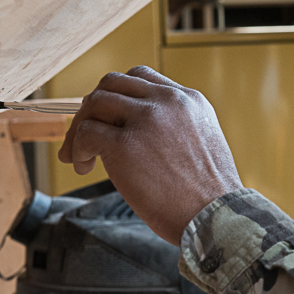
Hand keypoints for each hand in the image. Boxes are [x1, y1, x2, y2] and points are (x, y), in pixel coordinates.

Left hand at [58, 66, 242, 244]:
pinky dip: (77, 149)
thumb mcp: (200, 141)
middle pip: (111, 83)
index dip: (118, 96)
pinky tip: (85, 167)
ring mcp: (145, 120)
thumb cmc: (207, 193)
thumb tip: (132, 129)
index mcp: (188, 99)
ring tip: (83, 158)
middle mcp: (167, 101)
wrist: (216, 216)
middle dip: (91, 108)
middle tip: (84, 136)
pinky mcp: (125, 145)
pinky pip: (86, 133)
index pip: (140, 77)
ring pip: (94, 103)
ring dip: (80, 129)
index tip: (110, 119)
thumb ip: (172, 125)